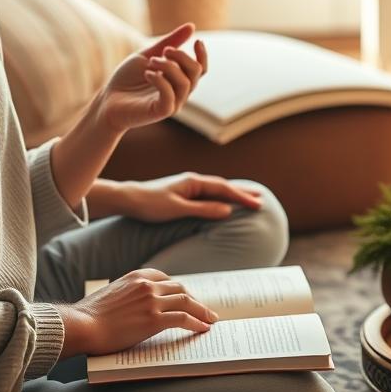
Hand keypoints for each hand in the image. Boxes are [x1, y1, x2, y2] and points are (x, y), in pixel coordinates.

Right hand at [58, 268, 217, 356]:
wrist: (81, 325)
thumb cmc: (90, 315)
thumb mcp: (112, 293)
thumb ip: (128, 293)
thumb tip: (137, 303)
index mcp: (137, 276)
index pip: (166, 279)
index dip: (180, 289)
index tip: (187, 296)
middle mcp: (147, 285)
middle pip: (180, 288)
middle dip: (195, 299)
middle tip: (204, 309)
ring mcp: (152, 302)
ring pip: (186, 302)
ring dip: (202, 311)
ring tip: (210, 319)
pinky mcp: (154, 320)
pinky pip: (183, 318)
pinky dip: (197, 322)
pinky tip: (203, 328)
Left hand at [89, 173, 263, 221]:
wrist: (129, 199)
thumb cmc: (151, 204)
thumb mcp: (178, 209)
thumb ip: (203, 209)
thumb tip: (227, 210)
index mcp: (194, 182)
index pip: (224, 189)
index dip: (242, 197)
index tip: (259, 204)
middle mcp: (193, 181)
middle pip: (224, 186)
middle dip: (243, 193)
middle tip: (262, 199)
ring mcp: (188, 186)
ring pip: (217, 189)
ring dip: (234, 194)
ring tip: (249, 197)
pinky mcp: (183, 192)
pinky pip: (209, 193)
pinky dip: (222, 196)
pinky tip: (224, 200)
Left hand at [97, 24, 207, 132]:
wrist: (107, 100)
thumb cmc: (127, 79)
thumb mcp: (148, 55)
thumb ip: (169, 42)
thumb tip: (191, 26)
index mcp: (178, 79)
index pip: (200, 69)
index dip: (203, 55)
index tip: (197, 41)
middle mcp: (179, 92)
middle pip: (196, 72)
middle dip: (182, 56)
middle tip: (164, 51)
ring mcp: (172, 103)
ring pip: (185, 82)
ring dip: (169, 66)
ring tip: (151, 61)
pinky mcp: (161, 112)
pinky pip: (170, 95)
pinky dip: (160, 80)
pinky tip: (147, 73)